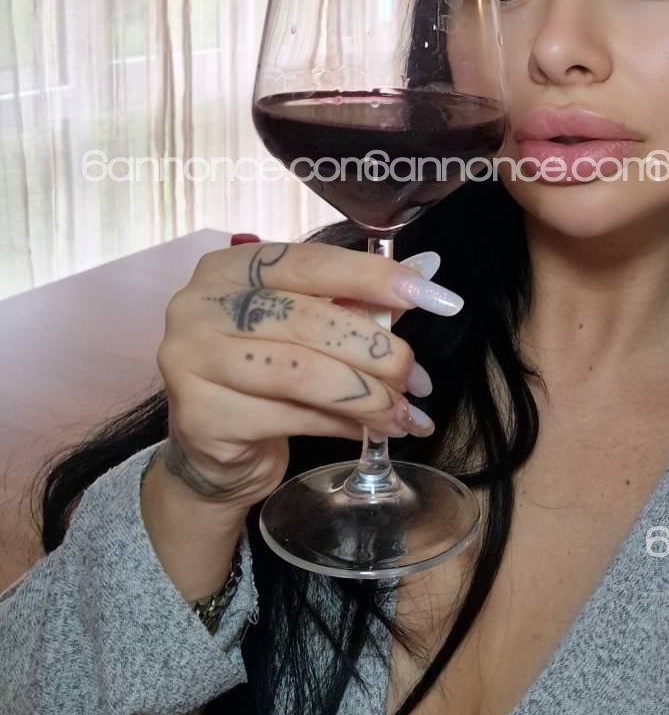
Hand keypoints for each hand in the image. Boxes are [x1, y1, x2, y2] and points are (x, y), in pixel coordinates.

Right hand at [154, 238, 462, 511]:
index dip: (373, 277)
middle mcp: (200, 306)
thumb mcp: (310, 327)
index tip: (429, 296)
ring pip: (302, 371)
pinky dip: (342, 424)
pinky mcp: (201, 417)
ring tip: (402, 412)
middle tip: (416, 376)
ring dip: (366, 395)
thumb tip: (428, 273)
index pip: (310, 262)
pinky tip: (369, 431)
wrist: (215, 452)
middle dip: (375, 350)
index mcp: (229, 268)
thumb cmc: (266, 376)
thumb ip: (359, 300)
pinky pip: (291, 416)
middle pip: (308, 319)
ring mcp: (192, 361)